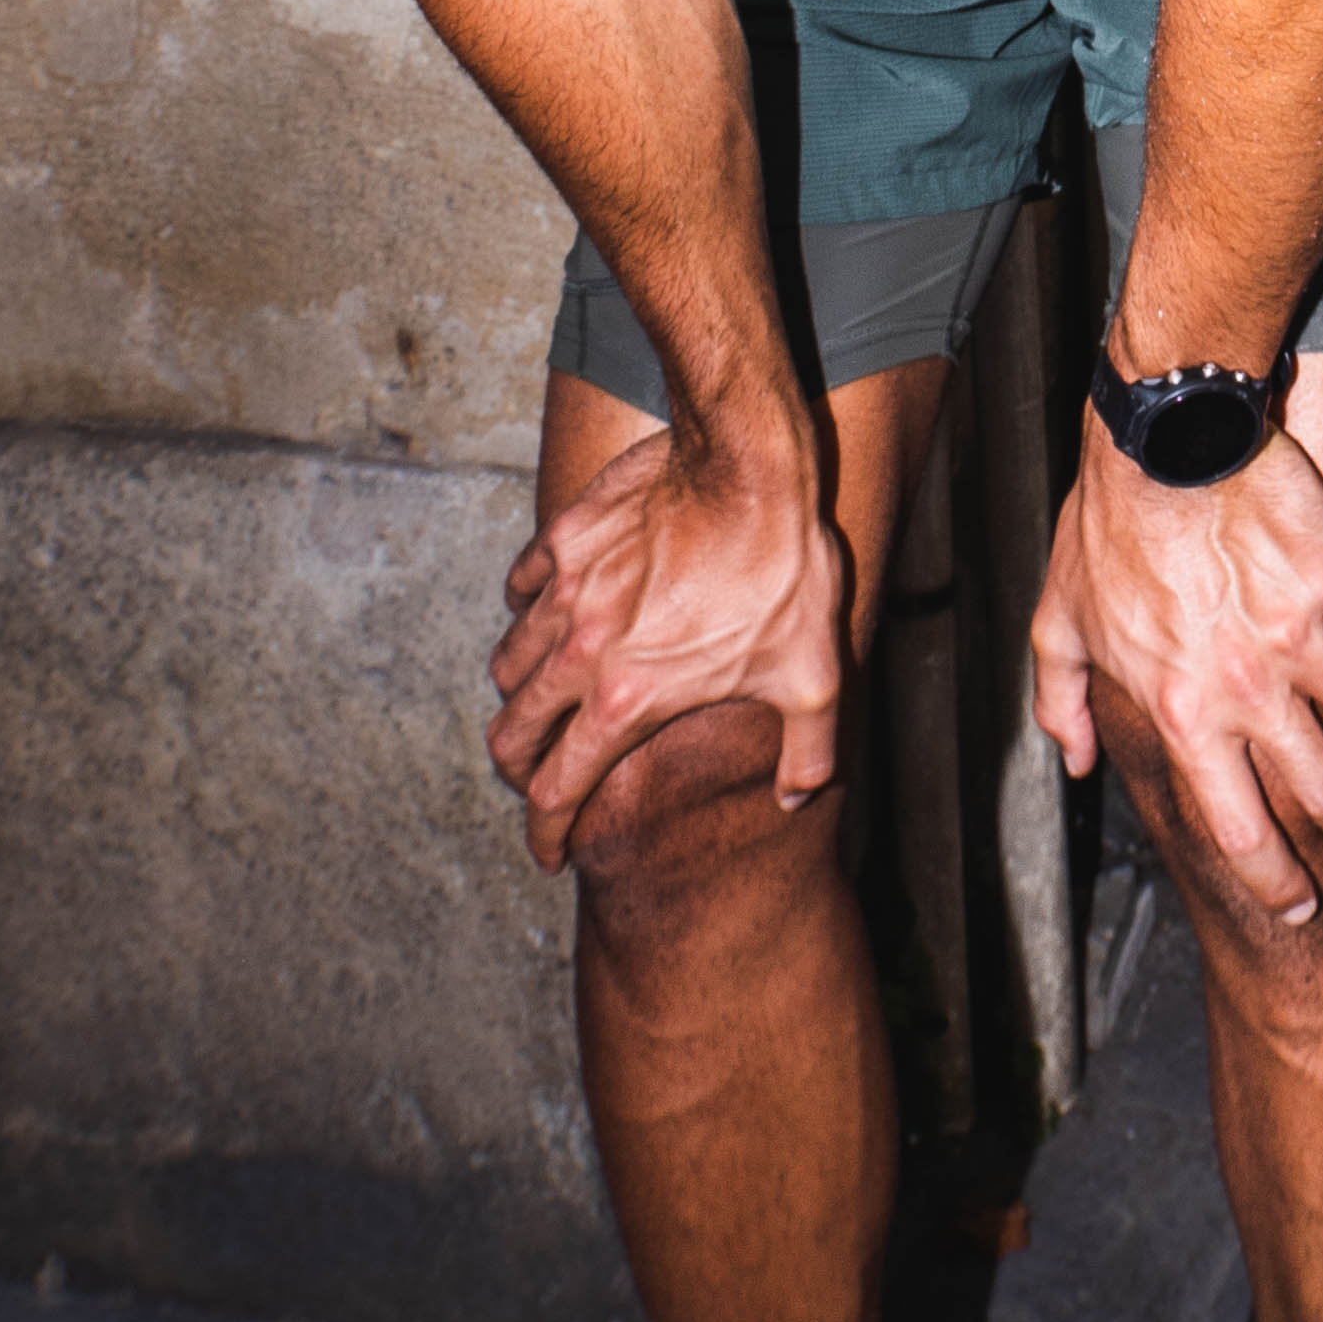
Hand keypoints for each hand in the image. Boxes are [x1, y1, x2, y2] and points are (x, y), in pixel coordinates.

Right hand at [488, 408, 846, 868]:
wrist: (750, 467)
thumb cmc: (783, 571)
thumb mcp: (814, 676)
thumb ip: (806, 752)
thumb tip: (796, 800)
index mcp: (627, 702)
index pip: (558, 790)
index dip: (547, 833)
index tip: (550, 853)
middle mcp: (579, 655)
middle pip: (512, 735)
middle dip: (520, 772)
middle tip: (539, 780)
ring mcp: (563, 594)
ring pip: (508, 666)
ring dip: (520, 695)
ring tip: (544, 703)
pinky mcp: (563, 540)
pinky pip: (518, 588)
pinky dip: (524, 613)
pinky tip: (549, 614)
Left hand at [1029, 413, 1322, 927]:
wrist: (1164, 443)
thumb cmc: (1108, 529)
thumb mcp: (1063, 623)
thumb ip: (1063, 700)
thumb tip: (1074, 758)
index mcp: (1185, 714)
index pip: (1239, 829)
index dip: (1274, 879)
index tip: (1297, 902)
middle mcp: (1249, 691)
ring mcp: (1299, 639)